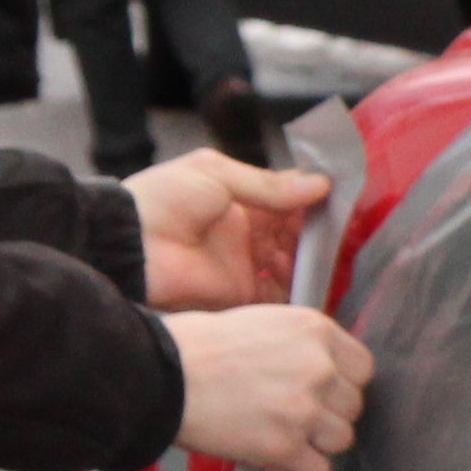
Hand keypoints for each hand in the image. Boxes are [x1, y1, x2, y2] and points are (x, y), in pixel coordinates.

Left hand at [126, 152, 325, 310]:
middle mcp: (247, 234)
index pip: (288, 200)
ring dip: (313, 260)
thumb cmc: (160, 200)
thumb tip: (319, 183)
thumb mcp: (214, 174)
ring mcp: (246, 266)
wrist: (126, 246)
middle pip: (298, 235)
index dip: (315, 200)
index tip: (344, 200)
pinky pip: (282, 296)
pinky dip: (299, 289)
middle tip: (343, 232)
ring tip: (325, 254)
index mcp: (239, 201)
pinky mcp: (243, 296)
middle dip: (320, 233)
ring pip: (296, 265)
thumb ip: (267, 183)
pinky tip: (307, 277)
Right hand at [171, 305, 374, 470]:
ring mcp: (304, 410)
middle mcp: (319, 369)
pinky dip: (298, 468)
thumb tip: (333, 373)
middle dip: (325, 412)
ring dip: (314, 441)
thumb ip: (305, 347)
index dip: (341, 382)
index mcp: (316, 331)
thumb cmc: (199, 346)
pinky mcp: (284, 447)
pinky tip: (272, 452)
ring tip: (277, 430)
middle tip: (286, 410)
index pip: (362, 369)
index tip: (318, 389)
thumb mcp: (263, 322)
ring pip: (341, 440)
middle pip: (352, 406)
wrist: (158, 372)